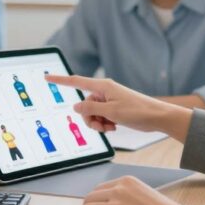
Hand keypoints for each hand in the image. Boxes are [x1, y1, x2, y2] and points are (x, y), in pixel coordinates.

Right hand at [44, 75, 192, 140]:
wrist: (157, 117)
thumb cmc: (138, 111)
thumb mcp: (111, 112)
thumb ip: (91, 109)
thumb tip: (76, 107)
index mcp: (103, 86)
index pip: (77, 81)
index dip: (60, 80)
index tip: (47, 77)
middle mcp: (104, 92)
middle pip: (85, 105)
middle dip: (90, 118)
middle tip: (101, 126)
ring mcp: (109, 100)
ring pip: (93, 113)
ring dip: (98, 123)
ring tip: (110, 127)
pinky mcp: (114, 108)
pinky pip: (101, 116)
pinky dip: (105, 123)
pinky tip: (114, 127)